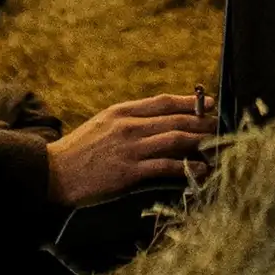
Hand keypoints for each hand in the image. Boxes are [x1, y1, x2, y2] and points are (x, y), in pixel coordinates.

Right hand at [45, 92, 215, 206]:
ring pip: (174, 139)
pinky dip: (187, 167)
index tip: (209, 103)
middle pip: (174, 120)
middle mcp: (129, 126)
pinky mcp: (129, 171)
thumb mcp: (102, 123)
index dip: (190, 102)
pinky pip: (165, 166)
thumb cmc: (78, 150)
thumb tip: (156, 120)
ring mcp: (130, 148)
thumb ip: (128, 119)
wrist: (53, 172)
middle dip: (201, 122)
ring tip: (216, 145)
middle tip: (220, 126)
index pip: (163, 102)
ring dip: (200, 142)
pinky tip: (201, 170)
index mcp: (122, 111)